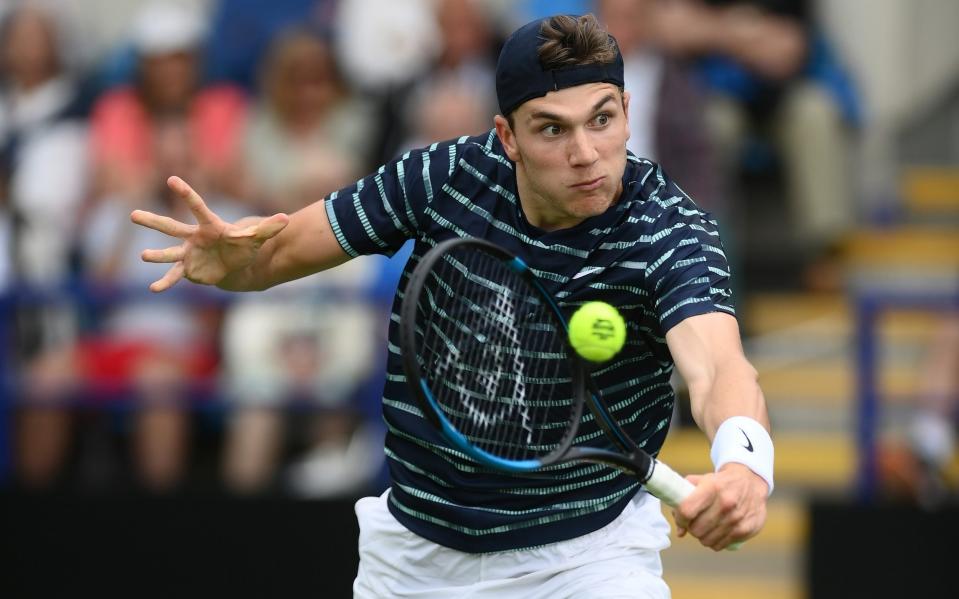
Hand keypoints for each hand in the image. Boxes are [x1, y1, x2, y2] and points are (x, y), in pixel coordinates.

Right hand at [131, 176, 288, 291]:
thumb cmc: (244, 245)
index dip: (186, 194)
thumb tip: (287, 219)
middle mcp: (193, 237)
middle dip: (153, 221)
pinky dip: (165, 282)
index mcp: (209, 225)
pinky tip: (154, 288)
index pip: (197, 207)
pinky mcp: (188, 269)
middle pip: (171, 227)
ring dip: (156, 255)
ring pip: (168, 253)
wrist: (237, 264)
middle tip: (133, 215)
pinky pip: (174, 276)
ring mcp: (188, 253)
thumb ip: (269, 227)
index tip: (171, 179)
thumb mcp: (257, 237)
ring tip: (143, 256)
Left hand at [672, 463, 767, 550]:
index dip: (680, 518)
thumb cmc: (721, 483)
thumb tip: (679, 531)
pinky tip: (717, 530)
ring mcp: (736, 518)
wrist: (752, 482)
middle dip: (691, 527)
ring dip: (703, 536)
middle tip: (695, 521)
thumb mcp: (702, 481)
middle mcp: (725, 503)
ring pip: (706, 540)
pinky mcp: (746, 530)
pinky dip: (715, 541)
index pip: (687, 510)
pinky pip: (720, 545)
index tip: (681, 518)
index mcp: (712, 487)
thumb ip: (685, 501)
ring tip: (706, 526)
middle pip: (696, 530)